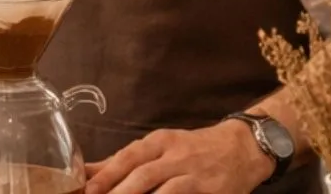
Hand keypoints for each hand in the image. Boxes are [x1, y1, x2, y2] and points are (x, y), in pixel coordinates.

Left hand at [83, 120, 273, 193]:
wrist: (242, 147)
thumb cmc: (194, 149)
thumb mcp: (159, 147)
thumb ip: (124, 161)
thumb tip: (88, 172)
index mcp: (158, 141)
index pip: (127, 157)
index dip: (106, 175)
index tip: (87, 190)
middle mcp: (175, 155)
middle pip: (143, 175)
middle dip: (119, 192)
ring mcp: (194, 173)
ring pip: (165, 191)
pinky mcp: (210, 190)